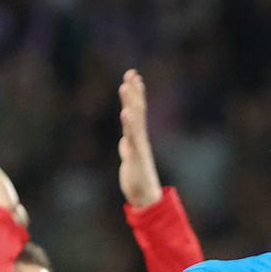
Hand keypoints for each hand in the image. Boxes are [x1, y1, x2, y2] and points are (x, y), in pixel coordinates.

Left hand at [118, 68, 162, 208]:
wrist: (145, 198)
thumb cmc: (138, 180)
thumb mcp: (130, 160)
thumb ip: (128, 148)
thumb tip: (125, 143)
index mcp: (137, 138)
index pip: (137, 112)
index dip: (135, 94)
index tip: (133, 77)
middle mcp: (139, 139)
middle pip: (137, 111)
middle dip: (134, 92)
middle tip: (131, 73)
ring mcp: (138, 147)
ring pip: (135, 121)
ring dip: (130, 102)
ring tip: (126, 86)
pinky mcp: (136, 157)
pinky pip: (132, 138)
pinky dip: (129, 126)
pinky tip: (126, 114)